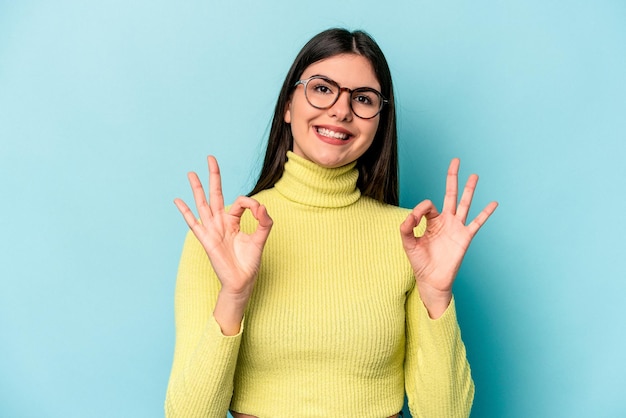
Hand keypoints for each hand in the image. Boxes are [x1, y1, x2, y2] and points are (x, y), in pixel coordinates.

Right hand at [174, 156, 272, 332]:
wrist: (241, 282)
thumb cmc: (249, 263)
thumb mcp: (261, 239)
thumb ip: (264, 222)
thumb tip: (262, 206)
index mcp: (234, 221)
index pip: (240, 202)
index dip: (251, 203)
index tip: (259, 212)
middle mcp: (221, 223)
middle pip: (216, 194)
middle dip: (214, 176)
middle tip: (211, 158)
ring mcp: (212, 230)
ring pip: (203, 204)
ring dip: (197, 188)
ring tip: (191, 173)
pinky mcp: (207, 240)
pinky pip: (194, 223)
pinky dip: (185, 212)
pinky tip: (178, 200)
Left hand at [400, 158, 496, 317]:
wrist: (431, 280)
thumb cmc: (420, 262)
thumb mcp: (408, 243)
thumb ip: (406, 228)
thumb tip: (410, 216)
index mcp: (431, 221)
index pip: (428, 205)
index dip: (419, 210)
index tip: (414, 220)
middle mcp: (445, 221)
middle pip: (450, 194)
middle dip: (452, 177)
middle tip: (455, 160)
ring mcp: (457, 227)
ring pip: (465, 203)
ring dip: (469, 189)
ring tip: (474, 175)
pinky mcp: (465, 237)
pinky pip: (477, 222)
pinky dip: (485, 213)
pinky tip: (494, 203)